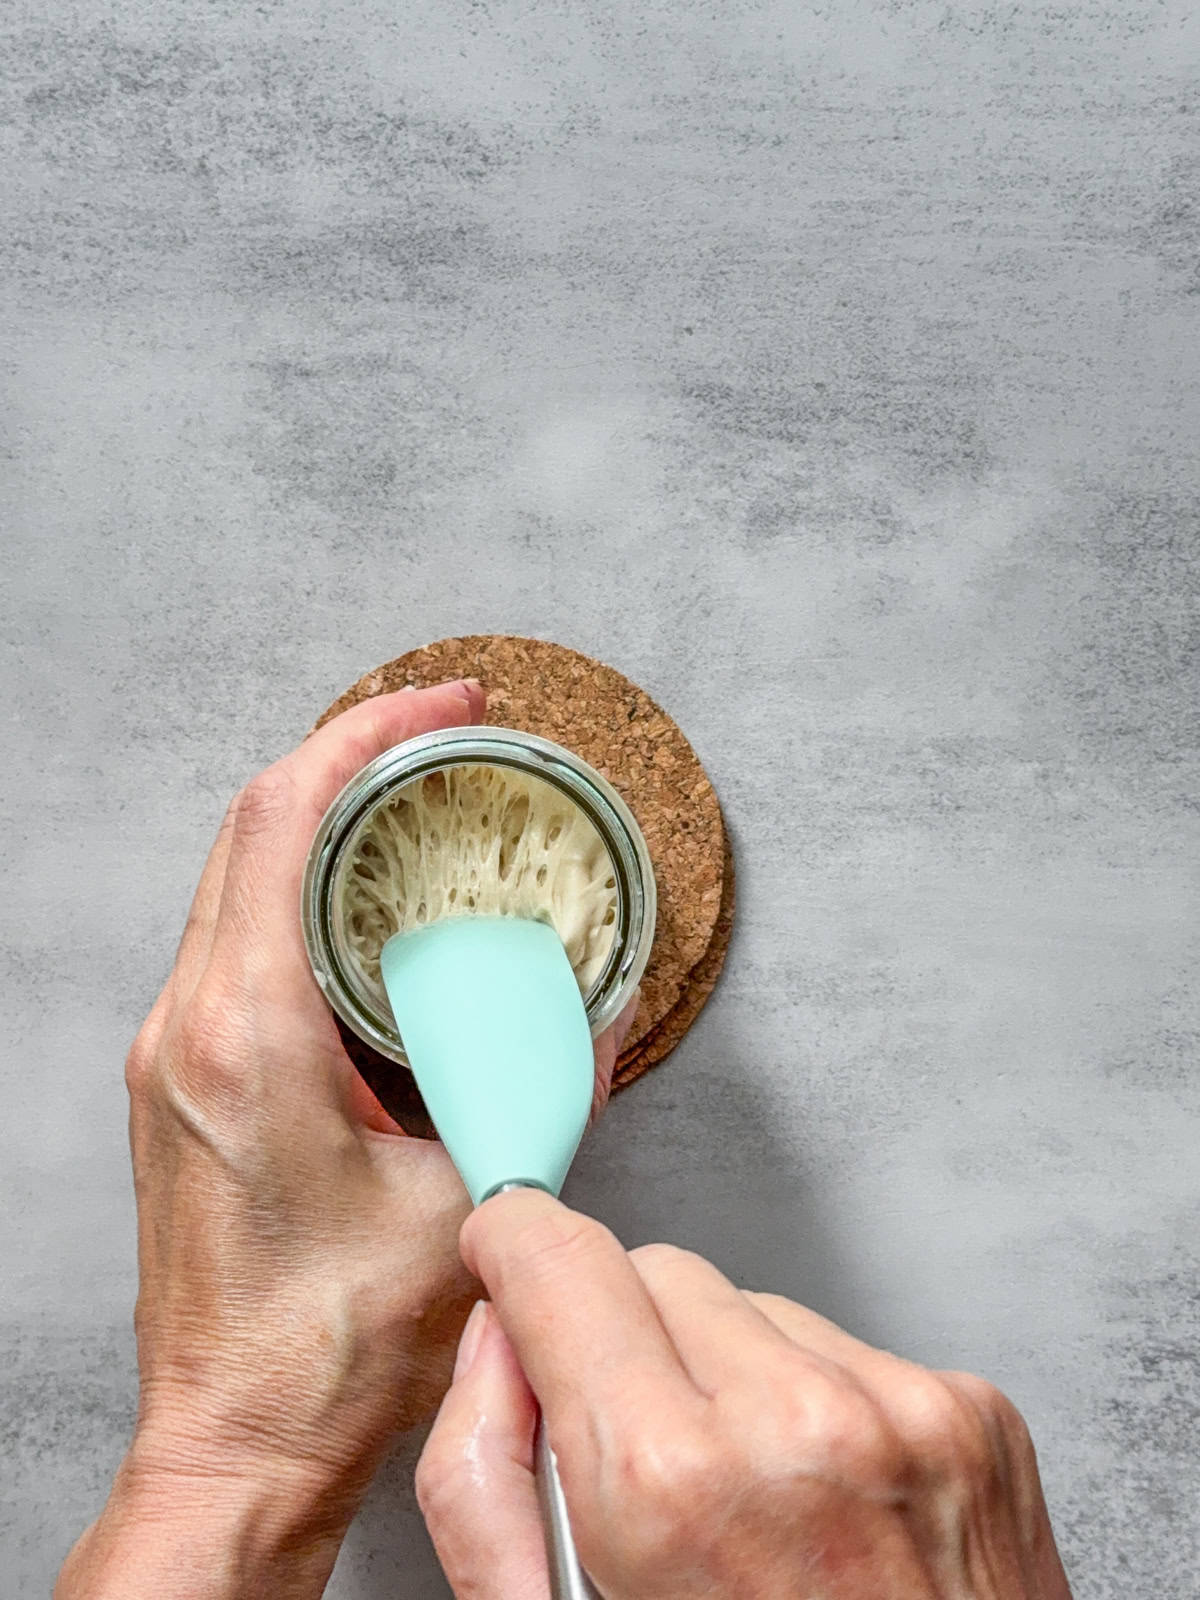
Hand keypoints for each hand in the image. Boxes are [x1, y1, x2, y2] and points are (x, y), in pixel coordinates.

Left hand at [56, 683, 635, 1599]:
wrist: (238, 1440)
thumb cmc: (329, 1348)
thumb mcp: (468, 1199)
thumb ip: (549, 1086)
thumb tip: (611, 1012)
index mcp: (248, 1033)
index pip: (286, 820)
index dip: (367, 735)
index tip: (443, 707)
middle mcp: (190, 1027)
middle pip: (251, 826)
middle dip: (349, 756)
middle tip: (440, 737)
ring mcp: (173, 1055)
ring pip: (233, 878)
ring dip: (318, 821)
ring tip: (410, 805)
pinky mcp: (183, 1084)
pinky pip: (230, 939)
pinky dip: (296, 890)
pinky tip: (364, 907)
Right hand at [418, 1190, 1072, 1598]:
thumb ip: (484, 1474)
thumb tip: (499, 1333)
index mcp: (672, 1482)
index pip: (559, 1261)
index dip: (517, 1252)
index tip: (510, 1256)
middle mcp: (797, 1422)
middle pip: (655, 1270)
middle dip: (625, 1338)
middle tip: (641, 1457)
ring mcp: (901, 1411)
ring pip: (752, 1304)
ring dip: (730, 1375)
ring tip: (750, 1502)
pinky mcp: (974, 1415)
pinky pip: (846, 1347)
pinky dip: (817, 1403)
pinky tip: (826, 1502)